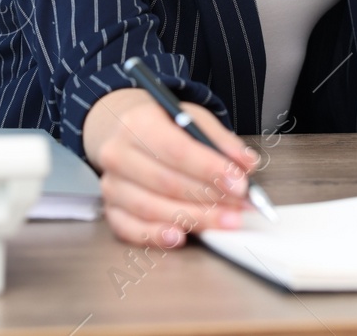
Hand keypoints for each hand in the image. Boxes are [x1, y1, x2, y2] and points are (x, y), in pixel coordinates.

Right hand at [82, 87, 259, 246]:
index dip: (209, 170)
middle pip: (165, 183)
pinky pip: (130, 229)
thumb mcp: (192, 118)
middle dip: (208, 199)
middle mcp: (117, 153)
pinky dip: (155, 236)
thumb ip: (221, 140)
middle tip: (239, 207)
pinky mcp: (110, 209)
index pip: (175, 150)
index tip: (239, 184)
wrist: (124, 131)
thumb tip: (246, 163)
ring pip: (151, 208)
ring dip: (193, 219)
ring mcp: (111, 184)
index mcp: (138, 122)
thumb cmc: (162, 126)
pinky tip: (180, 237)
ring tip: (224, 222)